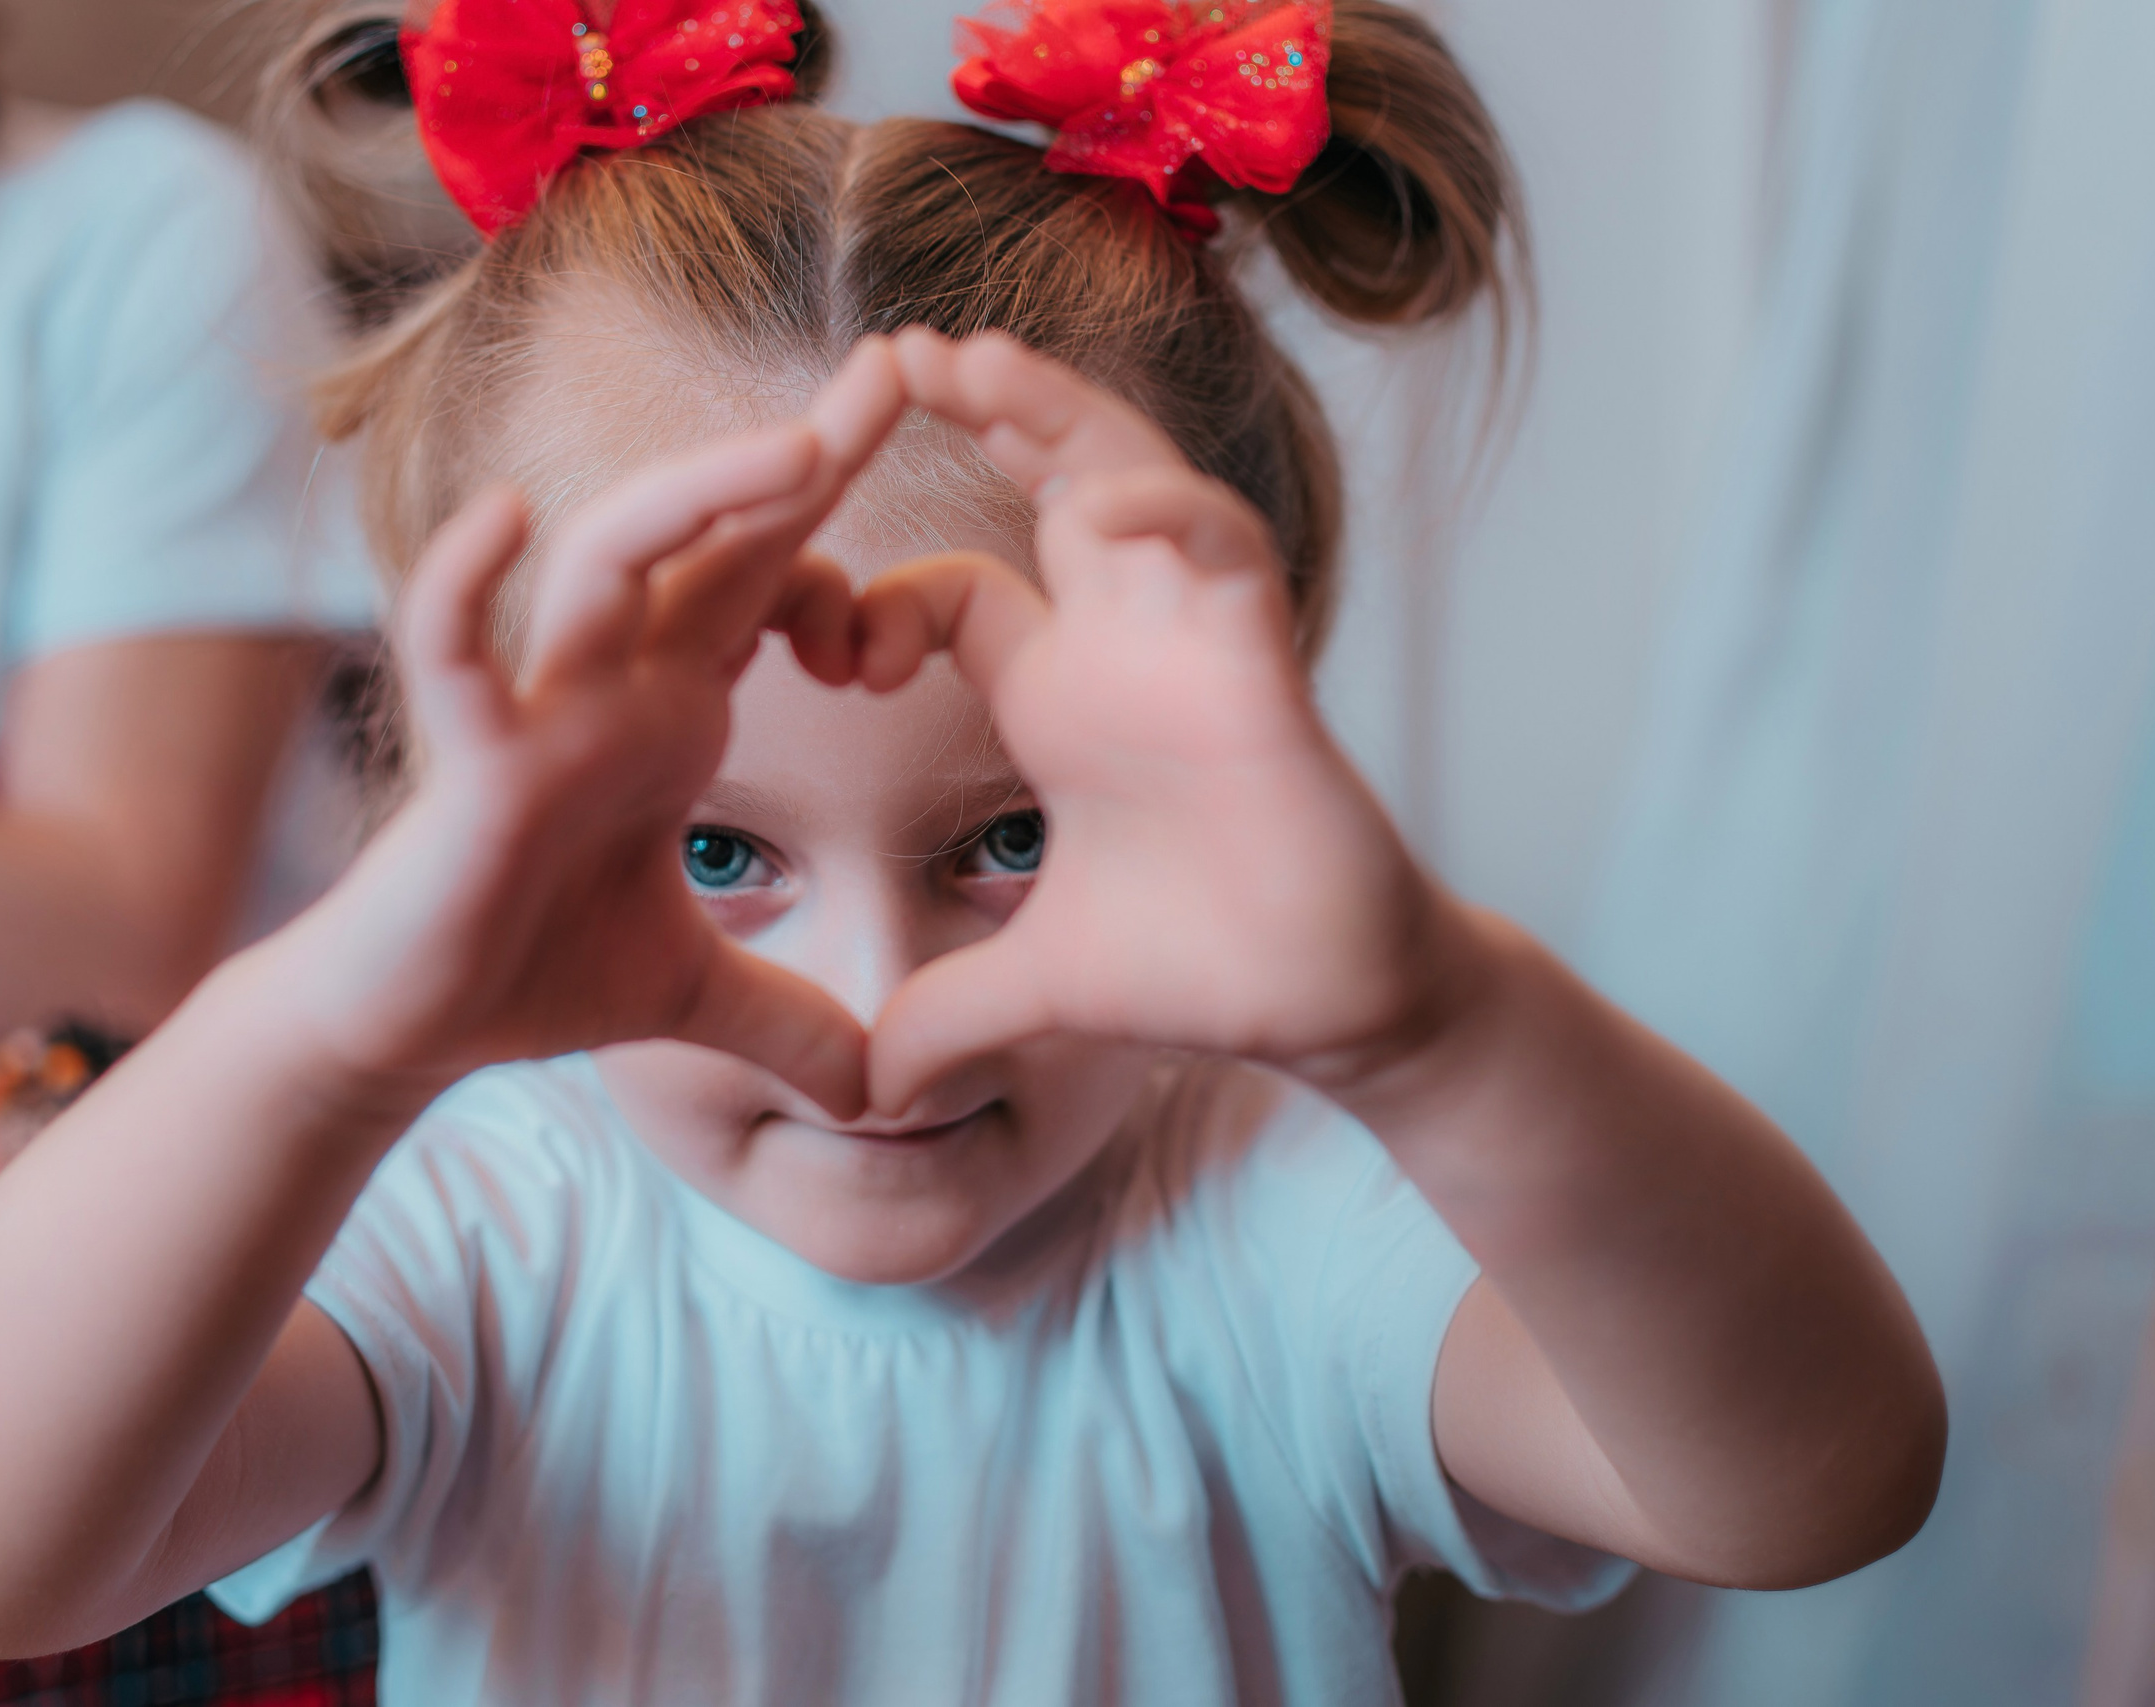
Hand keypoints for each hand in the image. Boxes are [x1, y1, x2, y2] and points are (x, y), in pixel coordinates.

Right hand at [267, 341, 911, 1117]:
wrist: (409, 1032)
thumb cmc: (532, 974)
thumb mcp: (699, 1000)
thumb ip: (793, 1025)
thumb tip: (886, 1096)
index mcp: (670, 707)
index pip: (768, 579)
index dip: (844, 529)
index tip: (934, 558)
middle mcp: (611, 680)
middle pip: (710, 532)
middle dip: (801, 447)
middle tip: (902, 366)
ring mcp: (536, 706)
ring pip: (608, 559)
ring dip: (695, 494)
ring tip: (795, 448)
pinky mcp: (462, 760)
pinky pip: (451, 651)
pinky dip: (464, 586)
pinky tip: (502, 517)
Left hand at [862, 331, 1474, 1111]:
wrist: (1331, 1007)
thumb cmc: (1203, 968)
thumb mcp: (1033, 990)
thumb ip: (941, 1019)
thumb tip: (860, 1093)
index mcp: (1061, 694)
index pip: (956, 593)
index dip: (878, 601)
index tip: (823, 655)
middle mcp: (1124, 643)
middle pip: (1049, 481)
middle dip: (982, 410)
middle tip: (892, 354)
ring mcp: (1194, 639)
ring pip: (1131, 479)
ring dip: (1058, 417)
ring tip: (971, 363)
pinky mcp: (1263, 662)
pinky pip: (1223, 552)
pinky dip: (1171, 517)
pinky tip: (1104, 505)